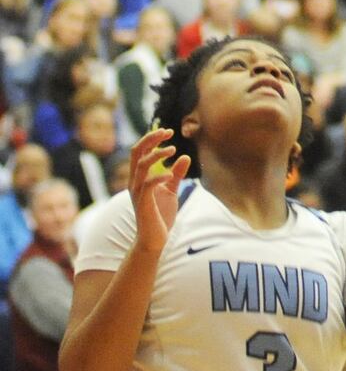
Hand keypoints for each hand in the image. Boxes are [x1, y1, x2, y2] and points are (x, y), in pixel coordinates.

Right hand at [128, 128, 189, 255]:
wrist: (154, 239)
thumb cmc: (160, 215)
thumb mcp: (171, 191)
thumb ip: (176, 175)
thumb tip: (184, 157)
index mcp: (140, 178)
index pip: (140, 152)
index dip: (152, 139)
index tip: (168, 131)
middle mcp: (135, 182)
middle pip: (136, 153)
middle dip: (150, 139)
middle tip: (168, 131)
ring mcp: (137, 192)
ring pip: (140, 166)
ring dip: (156, 155)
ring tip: (173, 150)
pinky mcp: (143, 203)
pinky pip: (147, 185)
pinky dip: (159, 177)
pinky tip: (170, 174)